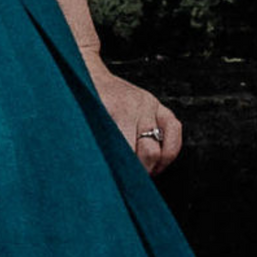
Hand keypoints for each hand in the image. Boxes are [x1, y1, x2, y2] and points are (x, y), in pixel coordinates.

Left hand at [82, 54, 182, 176]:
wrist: (85, 72)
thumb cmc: (82, 99)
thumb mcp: (84, 121)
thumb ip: (98, 144)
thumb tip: (105, 172)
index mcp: (118, 111)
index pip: (129, 152)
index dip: (126, 173)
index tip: (120, 184)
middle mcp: (138, 107)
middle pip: (150, 151)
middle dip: (141, 171)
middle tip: (130, 181)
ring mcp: (151, 105)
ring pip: (166, 146)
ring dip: (156, 164)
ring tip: (145, 172)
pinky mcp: (159, 105)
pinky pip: (175, 131)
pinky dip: (169, 150)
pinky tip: (158, 161)